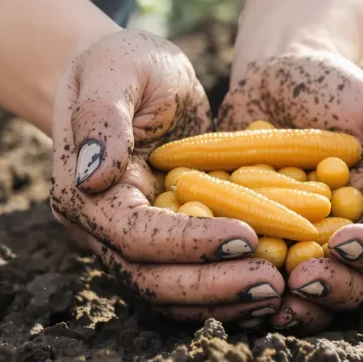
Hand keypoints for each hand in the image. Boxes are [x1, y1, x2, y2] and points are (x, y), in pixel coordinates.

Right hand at [49, 30, 282, 326]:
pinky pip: (189, 280)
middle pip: (151, 279)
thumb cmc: (123, 62)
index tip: (248, 237)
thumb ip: (102, 117)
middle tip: (274, 283)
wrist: (128, 75)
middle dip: (213, 286)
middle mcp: (100, 229)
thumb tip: (93, 176)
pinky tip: (271, 286)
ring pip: (170, 292)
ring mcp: (128, 243)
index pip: (135, 235)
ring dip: (223, 298)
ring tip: (279, 290)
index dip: (190, 243)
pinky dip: (226, 290)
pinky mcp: (160, 244)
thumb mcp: (115, 70)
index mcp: (83, 192)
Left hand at [218, 51, 362, 332]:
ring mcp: (301, 247)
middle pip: (353, 286)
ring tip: (266, 299)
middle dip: (331, 290)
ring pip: (305, 296)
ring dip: (289, 306)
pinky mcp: (257, 244)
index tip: (346, 241)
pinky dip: (241, 286)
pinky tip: (222, 280)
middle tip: (303, 279)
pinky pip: (253, 275)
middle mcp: (346, 240)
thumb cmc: (337, 87)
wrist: (275, 74)